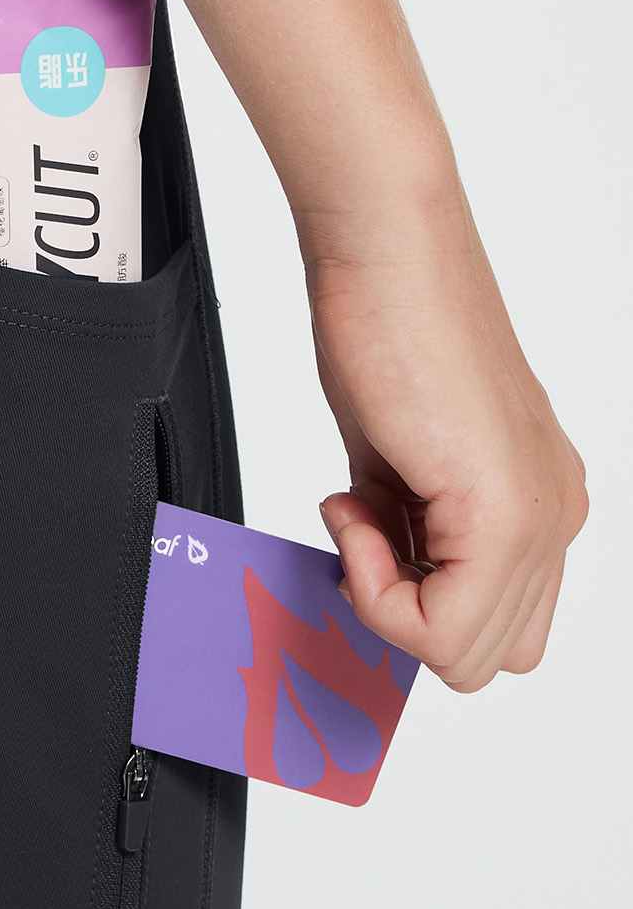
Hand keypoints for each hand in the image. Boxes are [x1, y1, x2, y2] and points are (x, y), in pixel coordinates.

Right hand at [302, 195, 586, 692]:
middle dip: (403, 616)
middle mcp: (554, 514)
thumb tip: (377, 576)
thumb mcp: (399, 454)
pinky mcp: (501, 509)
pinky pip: (441, 627)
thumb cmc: (388, 323)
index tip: (364, 530)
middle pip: (485, 655)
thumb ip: (404, 525)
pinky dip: (376, 588)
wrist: (389, 251)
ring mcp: (537, 516)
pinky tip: (353, 505)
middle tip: (359, 531)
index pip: (494, 627)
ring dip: (388, 603)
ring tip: (356, 511)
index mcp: (539, 500)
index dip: (412, 602)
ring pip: (466, 656)